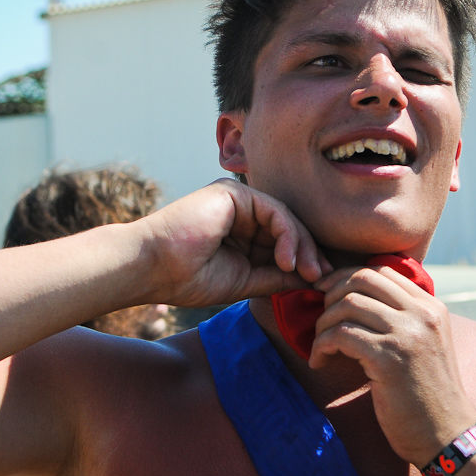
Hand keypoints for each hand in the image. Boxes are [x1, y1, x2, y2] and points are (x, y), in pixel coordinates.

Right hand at [139, 179, 329, 307]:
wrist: (152, 268)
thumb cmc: (187, 279)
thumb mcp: (244, 281)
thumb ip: (276, 277)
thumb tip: (312, 280)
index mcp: (240, 233)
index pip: (283, 242)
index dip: (305, 261)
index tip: (322, 283)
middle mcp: (240, 212)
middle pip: (289, 228)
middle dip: (310, 253)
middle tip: (323, 277)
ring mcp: (237, 200)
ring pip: (286, 219)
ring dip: (302, 247)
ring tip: (306, 272)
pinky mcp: (233, 192)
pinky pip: (274, 210)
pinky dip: (287, 235)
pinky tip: (287, 259)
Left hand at [309, 263, 475, 464]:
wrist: (446, 436)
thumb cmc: (426, 395)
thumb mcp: (423, 345)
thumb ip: (401, 319)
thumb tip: (353, 298)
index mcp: (430, 307)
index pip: (380, 270)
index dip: (345, 278)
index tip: (326, 296)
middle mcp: (422, 313)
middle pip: (361, 278)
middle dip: (330, 294)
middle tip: (320, 320)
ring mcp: (407, 334)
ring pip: (347, 304)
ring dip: (323, 324)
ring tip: (321, 346)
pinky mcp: (388, 358)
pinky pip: (341, 335)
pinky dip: (322, 346)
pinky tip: (320, 362)